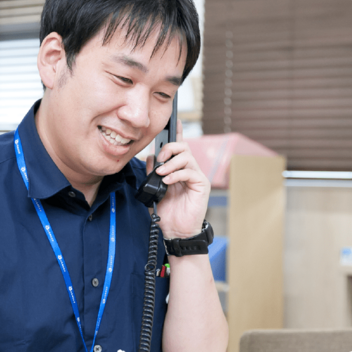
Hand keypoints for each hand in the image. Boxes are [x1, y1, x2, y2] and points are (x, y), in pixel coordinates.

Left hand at [146, 120, 209, 238]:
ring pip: (187, 157)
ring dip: (171, 163)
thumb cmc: (167, 212)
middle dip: (170, 148)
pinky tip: (168, 180)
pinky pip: (190, 172)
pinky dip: (176, 174)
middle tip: (160, 158)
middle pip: (184, 147)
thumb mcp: (154, 190)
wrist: (176, 231)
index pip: (179, 148)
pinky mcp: (201, 185)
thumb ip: (152, 174)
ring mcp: (196, 177)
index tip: (174, 120)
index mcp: (178, 170)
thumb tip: (150, 157)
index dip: (177, 133)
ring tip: (161, 173)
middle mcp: (189, 170)